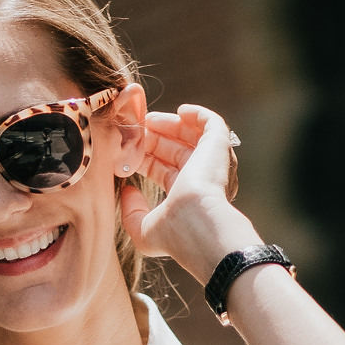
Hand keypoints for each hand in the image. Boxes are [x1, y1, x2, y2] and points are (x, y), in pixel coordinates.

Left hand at [120, 104, 254, 284]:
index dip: (144, 157)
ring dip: (169, 125)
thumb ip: (131, 212)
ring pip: (190, 136)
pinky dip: (197, 114)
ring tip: (147, 119)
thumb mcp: (143, 229)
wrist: (197, 223)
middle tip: (132, 129)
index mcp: (184, 197)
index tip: (125, 148)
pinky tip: (180, 111)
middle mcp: (199, 179)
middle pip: (174, 150)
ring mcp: (210, 162)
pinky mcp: (218, 146)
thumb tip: (127, 190)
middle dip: (152, 139)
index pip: (163, 170)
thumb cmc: (173, 233)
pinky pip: (212, 123)